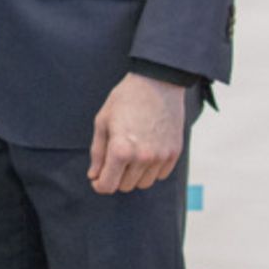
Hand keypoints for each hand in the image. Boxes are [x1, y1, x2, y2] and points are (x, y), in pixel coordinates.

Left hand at [87, 74, 185, 195]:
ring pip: (143, 183)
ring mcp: (161, 156)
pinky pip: (160, 175)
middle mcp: (142, 158)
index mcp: (120, 150)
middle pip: (125, 186)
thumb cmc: (125, 99)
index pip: (108, 185)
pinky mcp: (174, 153)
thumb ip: (97, 152)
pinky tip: (146, 152)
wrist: (158, 82)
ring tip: (131, 154)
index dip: (99, 185)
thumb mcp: (103, 121)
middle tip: (114, 159)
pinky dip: (151, 170)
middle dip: (116, 177)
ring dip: (134, 175)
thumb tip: (94, 176)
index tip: (97, 179)